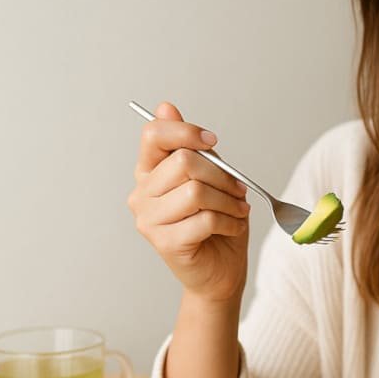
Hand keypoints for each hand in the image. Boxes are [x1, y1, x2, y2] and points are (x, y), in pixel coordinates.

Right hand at [126, 101, 250, 303]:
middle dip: (222, 174)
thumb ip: (191, 147)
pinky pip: (205, 219)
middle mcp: (141, 194)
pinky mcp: (164, 243)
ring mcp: (149, 220)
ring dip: (228, 200)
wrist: (220, 271)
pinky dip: (229, 221)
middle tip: (237, 190)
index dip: (186, 132)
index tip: (212, 142)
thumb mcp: (210, 177)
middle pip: (183, 162)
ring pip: (196, 191)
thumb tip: (165, 106)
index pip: (153, 135)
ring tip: (237, 210)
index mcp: (148, 172)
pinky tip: (233, 227)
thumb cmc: (215, 222)